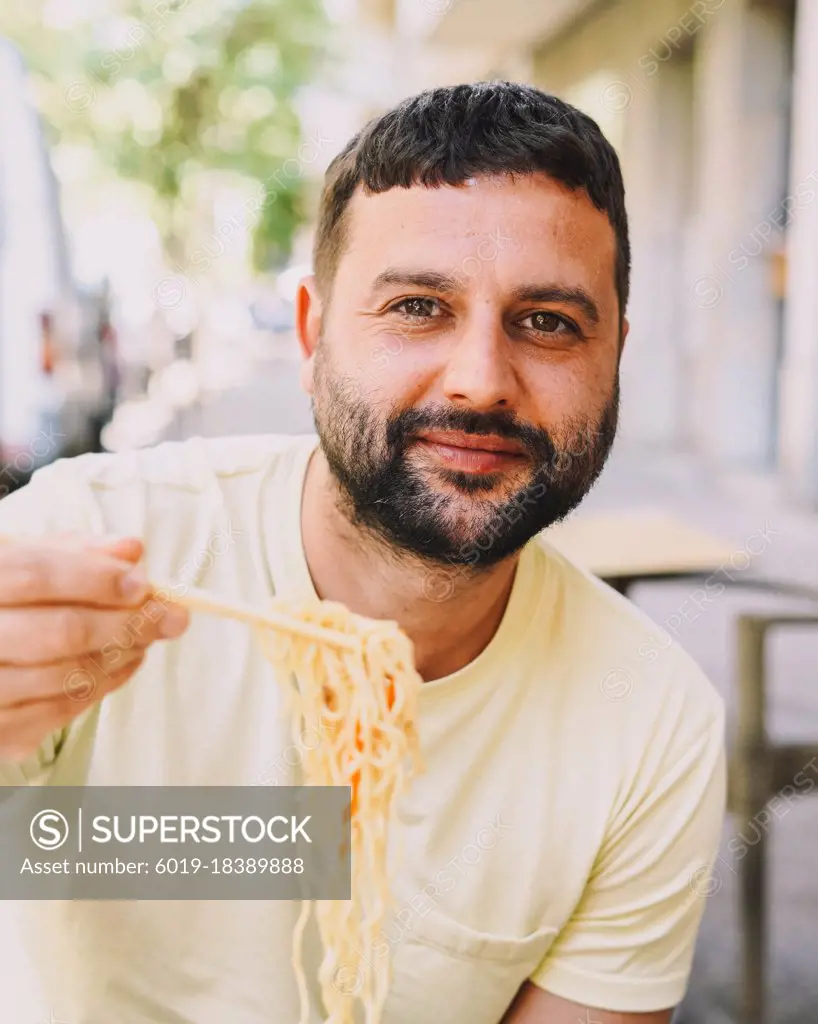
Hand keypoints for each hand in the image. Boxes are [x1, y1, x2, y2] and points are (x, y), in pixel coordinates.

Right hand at [0, 536, 188, 760]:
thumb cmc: (1, 597)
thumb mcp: (19, 560)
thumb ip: (72, 552)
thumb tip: (131, 550)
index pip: (35, 575)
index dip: (95, 578)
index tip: (144, 583)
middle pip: (59, 631)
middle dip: (127, 623)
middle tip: (171, 616)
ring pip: (67, 677)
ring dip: (122, 656)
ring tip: (148, 636)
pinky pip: (59, 713)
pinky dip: (102, 687)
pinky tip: (124, 664)